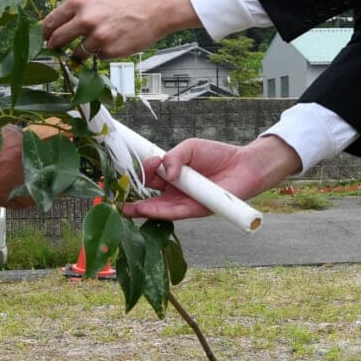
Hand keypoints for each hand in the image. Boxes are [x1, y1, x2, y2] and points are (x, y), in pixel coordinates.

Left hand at [42, 0, 196, 57]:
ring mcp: (97, 37)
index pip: (50, 22)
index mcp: (79, 2)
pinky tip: (116, 41)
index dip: (45, 33)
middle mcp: (85, 20)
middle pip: (57, 40)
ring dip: (81, 52)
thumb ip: (80, 9)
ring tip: (97, 42)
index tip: (44, 38)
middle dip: (55, 46)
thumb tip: (61, 23)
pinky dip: (103, 53)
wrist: (158, 6)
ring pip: (77, 53)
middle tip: (56, 49)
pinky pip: (98, 57)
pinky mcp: (110, 51)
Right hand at [124, 134, 301, 219]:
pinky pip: (175, 212)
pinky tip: (146, 210)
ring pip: (158, 207)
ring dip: (141, 208)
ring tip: (125, 209)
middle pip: (149, 195)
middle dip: (132, 196)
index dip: (138, 173)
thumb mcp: (190, 148)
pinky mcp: (196, 210)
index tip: (126, 170)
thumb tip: (163, 170)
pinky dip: (160, 211)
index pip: (148, 176)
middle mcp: (175, 191)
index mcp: (171, 175)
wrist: (244, 165)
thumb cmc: (217, 155)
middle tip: (116, 197)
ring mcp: (184, 201)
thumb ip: (174, 156)